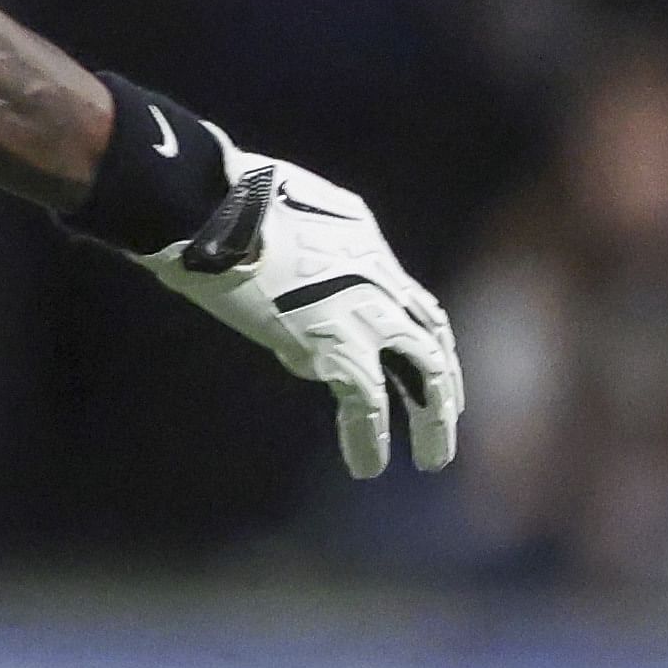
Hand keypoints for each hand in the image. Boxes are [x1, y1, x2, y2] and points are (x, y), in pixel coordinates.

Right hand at [123, 143, 460, 481]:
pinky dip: (369, 439)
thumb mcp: (288, 213)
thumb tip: (282, 274)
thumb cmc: (227, 200)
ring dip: (432, 422)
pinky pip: (367, 405)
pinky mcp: (337, 347)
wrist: (217, 210)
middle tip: (449, 421)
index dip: (429, 339)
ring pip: (424, 377)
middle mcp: (381, 282)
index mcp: (369, 247)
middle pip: (433, 340)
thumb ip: (302, 248)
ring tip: (432, 460)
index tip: (433, 367)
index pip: (414, 302)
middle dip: (445, 386)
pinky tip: (368, 466)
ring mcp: (365, 314)